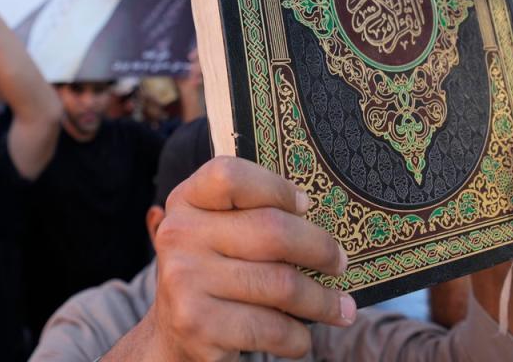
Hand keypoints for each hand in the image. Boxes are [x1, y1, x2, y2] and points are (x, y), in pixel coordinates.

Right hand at [146, 157, 352, 360]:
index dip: (276, 188)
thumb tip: (326, 219)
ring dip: (322, 301)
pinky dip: (297, 337)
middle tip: (340, 263)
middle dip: (320, 249)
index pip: (231, 176)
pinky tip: (301, 336)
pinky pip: (271, 328)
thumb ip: (253, 215)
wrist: (171, 334)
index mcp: (186, 200)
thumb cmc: (214, 272)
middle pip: (272, 231)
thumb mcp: (219, 232)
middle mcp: (179, 234)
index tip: (306, 206)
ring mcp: (184, 280)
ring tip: (341, 308)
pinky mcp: (197, 324)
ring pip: (281, 284)